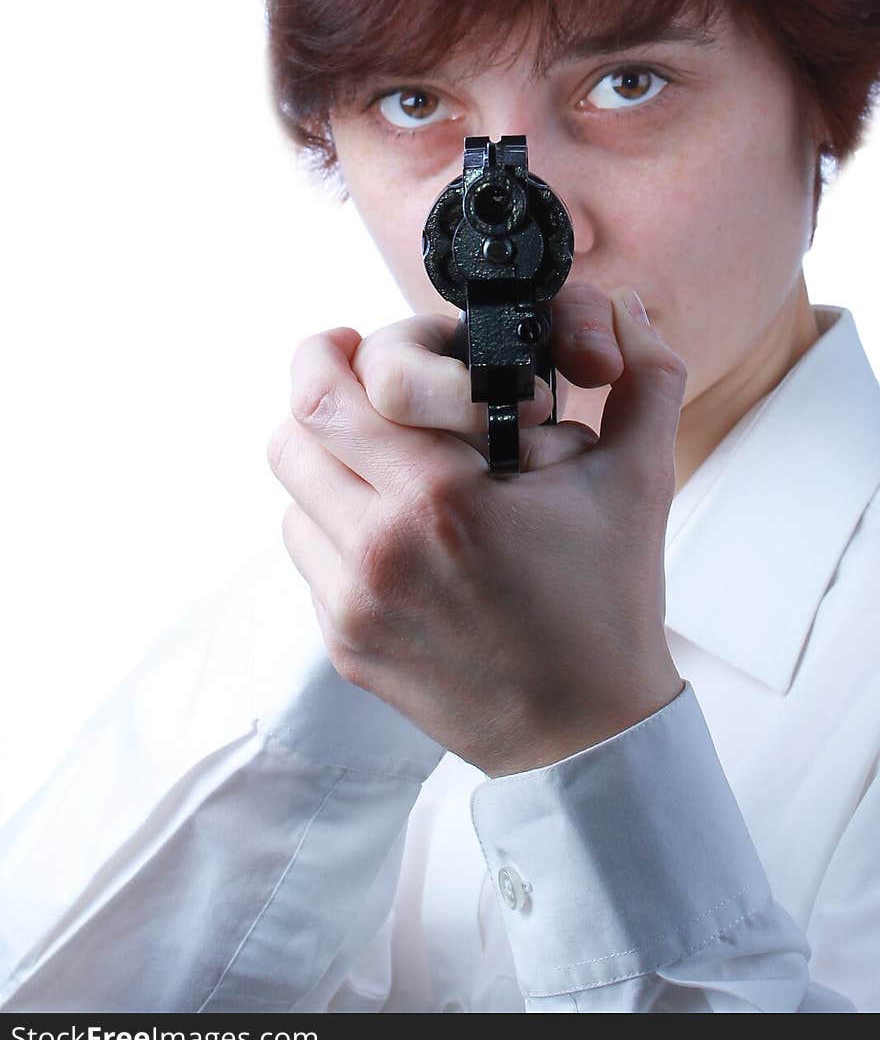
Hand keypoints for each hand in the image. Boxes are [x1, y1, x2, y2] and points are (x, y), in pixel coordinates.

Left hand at [267, 283, 685, 776]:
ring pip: (293, 498)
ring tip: (384, 466)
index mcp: (440, 498)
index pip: (327, 396)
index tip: (350, 343)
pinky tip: (394, 532)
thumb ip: (642, 380)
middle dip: (319, 398)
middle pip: (290, 437)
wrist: (587, 730)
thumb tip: (627, 309)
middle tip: (360, 392)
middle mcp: (380, 550)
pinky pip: (310, 558)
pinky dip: (337, 530)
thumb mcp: (638, 482)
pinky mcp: (346, 646)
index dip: (328, 354)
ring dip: (328, 467)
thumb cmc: (609, 601)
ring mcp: (355, 606)